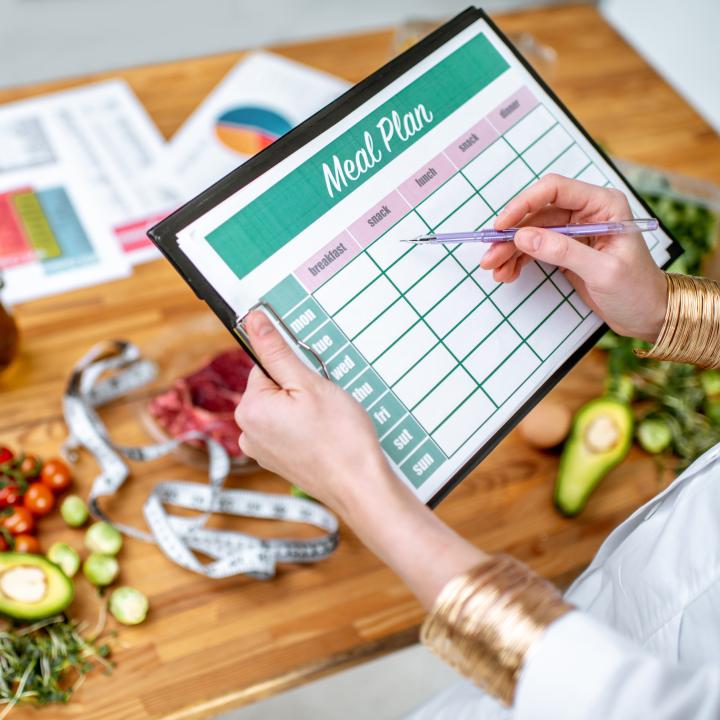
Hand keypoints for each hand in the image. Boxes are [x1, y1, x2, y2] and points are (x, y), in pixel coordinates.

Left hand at [235, 311, 485, 607]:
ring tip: (330, 422)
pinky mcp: (280, 462)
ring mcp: (264, 451)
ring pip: (285, 410)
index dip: (296, 369)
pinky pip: (290, 430)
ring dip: (306, 409)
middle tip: (327, 404)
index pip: (266, 366)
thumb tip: (253, 321)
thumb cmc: (340, 438)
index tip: (316, 382)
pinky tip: (327, 436)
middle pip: (275, 388)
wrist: (361, 487)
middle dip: (301, 389)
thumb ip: (277, 351)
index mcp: (250, 410)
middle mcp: (248, 433)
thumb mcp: (310, 383)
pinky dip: (308, 428)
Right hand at [480, 174, 666, 341]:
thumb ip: (563, 251)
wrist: (649, 315)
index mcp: (603, 205)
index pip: (554, 191)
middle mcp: (587, 213)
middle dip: (511, 235)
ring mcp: (575, 232)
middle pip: (537, 213)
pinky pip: (536, 249)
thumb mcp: (602, 271)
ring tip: (495, 270)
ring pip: (532, 233)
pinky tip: (507, 273)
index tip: (502, 226)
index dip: (523, 204)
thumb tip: (524, 237)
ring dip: (510, 251)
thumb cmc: (637, 290)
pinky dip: (519, 260)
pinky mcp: (566, 250)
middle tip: (490, 256)